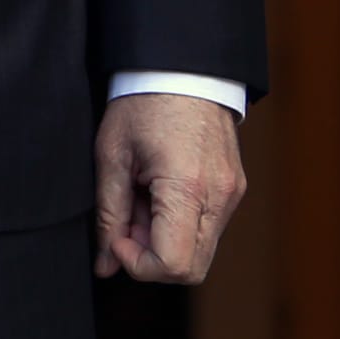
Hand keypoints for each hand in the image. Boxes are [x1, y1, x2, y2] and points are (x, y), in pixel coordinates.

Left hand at [94, 92, 246, 283]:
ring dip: (164, 240)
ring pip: (200, 252)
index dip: (138, 263)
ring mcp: (232, 197)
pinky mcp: (234, 191)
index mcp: (188, 188)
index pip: (173, 265)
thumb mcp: (112, 156)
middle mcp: (220, 199)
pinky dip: (179, 225)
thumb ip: (109, 214)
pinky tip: (156, 193)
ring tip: (140, 198)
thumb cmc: (142, 105)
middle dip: (151, 256)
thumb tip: (105, 263)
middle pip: (191, 269)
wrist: (183, 70)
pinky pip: (208, 230)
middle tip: (126, 219)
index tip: (117, 236)